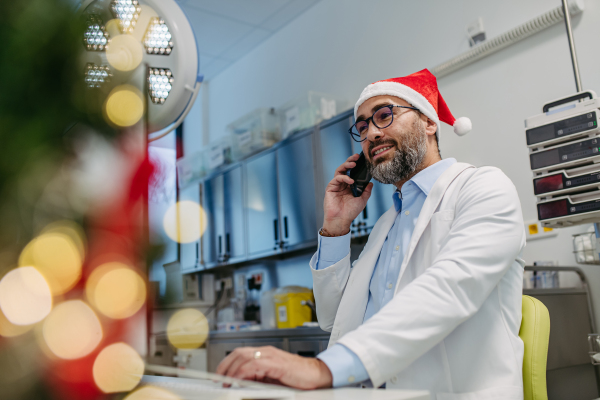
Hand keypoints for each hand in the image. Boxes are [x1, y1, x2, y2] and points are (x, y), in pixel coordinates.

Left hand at [215, 346, 332, 389]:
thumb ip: (259, 378)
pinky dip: (243, 372)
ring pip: (244, 357)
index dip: (227, 363)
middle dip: (225, 366)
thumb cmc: (298, 377)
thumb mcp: (273, 378)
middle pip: (239, 353)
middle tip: (218, 379)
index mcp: (266, 354)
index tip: (219, 374)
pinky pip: (254, 365)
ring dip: (232, 370)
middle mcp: (267, 352)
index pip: (241, 353)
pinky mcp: (276, 364)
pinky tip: (239, 380)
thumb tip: (242, 384)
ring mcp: (271, 356)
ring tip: (226, 381)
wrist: (317, 374)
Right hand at [323, 154, 372, 235]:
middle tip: (356, 156)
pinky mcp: (330, 188)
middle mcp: (342, 184)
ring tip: (353, 164)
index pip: (352, 172)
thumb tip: (371, 183)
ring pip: (339, 171)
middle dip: (350, 161)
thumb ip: (366, 191)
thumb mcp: (362, 200)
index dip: (356, 166)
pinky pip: (337, 179)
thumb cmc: (350, 212)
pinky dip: (343, 178)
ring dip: (346, 165)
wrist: (341, 220)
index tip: (362, 160)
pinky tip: (350, 181)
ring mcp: (336, 185)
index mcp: (349, 186)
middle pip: (345, 169)